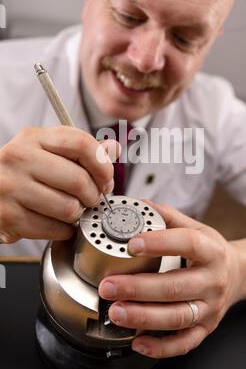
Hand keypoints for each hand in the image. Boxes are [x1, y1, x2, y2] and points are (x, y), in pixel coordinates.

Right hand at [0, 126, 119, 242]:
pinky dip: (63, 230)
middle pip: (78, 180)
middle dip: (93, 195)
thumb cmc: (23, 172)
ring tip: (71, 210)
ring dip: (77, 214)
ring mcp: (11, 187)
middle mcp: (19, 158)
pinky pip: (54, 229)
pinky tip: (56, 222)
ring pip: (69, 208)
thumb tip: (113, 148)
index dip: (102, 165)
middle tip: (91, 199)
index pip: (81, 143)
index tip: (107, 179)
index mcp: (33, 138)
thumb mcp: (48, 152)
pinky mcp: (8, 216)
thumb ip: (82, 150)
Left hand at [99, 202, 241, 358]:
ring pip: (177, 317)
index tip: (132, 244)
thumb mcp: (197, 228)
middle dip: (138, 288)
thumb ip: (168, 216)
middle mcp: (213, 281)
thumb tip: (140, 203)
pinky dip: (160, 347)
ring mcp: (210, 308)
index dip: (159, 244)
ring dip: (143, 317)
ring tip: (115, 312)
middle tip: (108, 286)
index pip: (187, 244)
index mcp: (211, 251)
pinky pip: (184, 343)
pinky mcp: (206, 328)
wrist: (239, 274)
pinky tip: (137, 341)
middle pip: (175, 287)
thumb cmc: (211, 251)